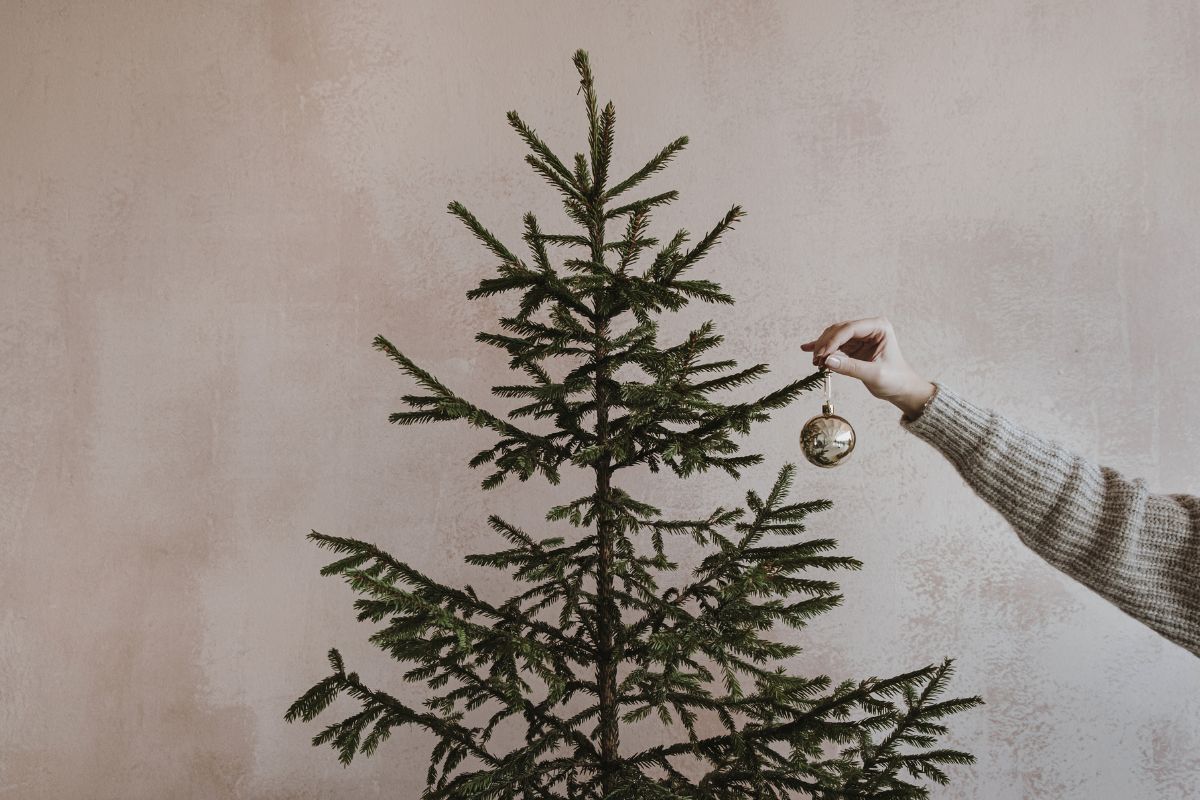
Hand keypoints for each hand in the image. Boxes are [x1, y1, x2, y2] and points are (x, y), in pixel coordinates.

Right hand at [800, 316, 935, 419]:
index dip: (833, 340)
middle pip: (839, 330)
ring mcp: (861, 336)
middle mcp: (869, 328)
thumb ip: (851, 367)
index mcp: (879, 327)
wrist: (902, 389)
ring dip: (823, 347)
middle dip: (825, 344)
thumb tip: (827, 361)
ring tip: (815, 362)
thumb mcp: (874, 375)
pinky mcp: (854, 346)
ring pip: (834, 336)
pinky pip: (835, 344)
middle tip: (816, 360)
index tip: (821, 354)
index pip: (850, 329)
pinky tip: (807, 349)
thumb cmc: (895, 380)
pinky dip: (823, 348)